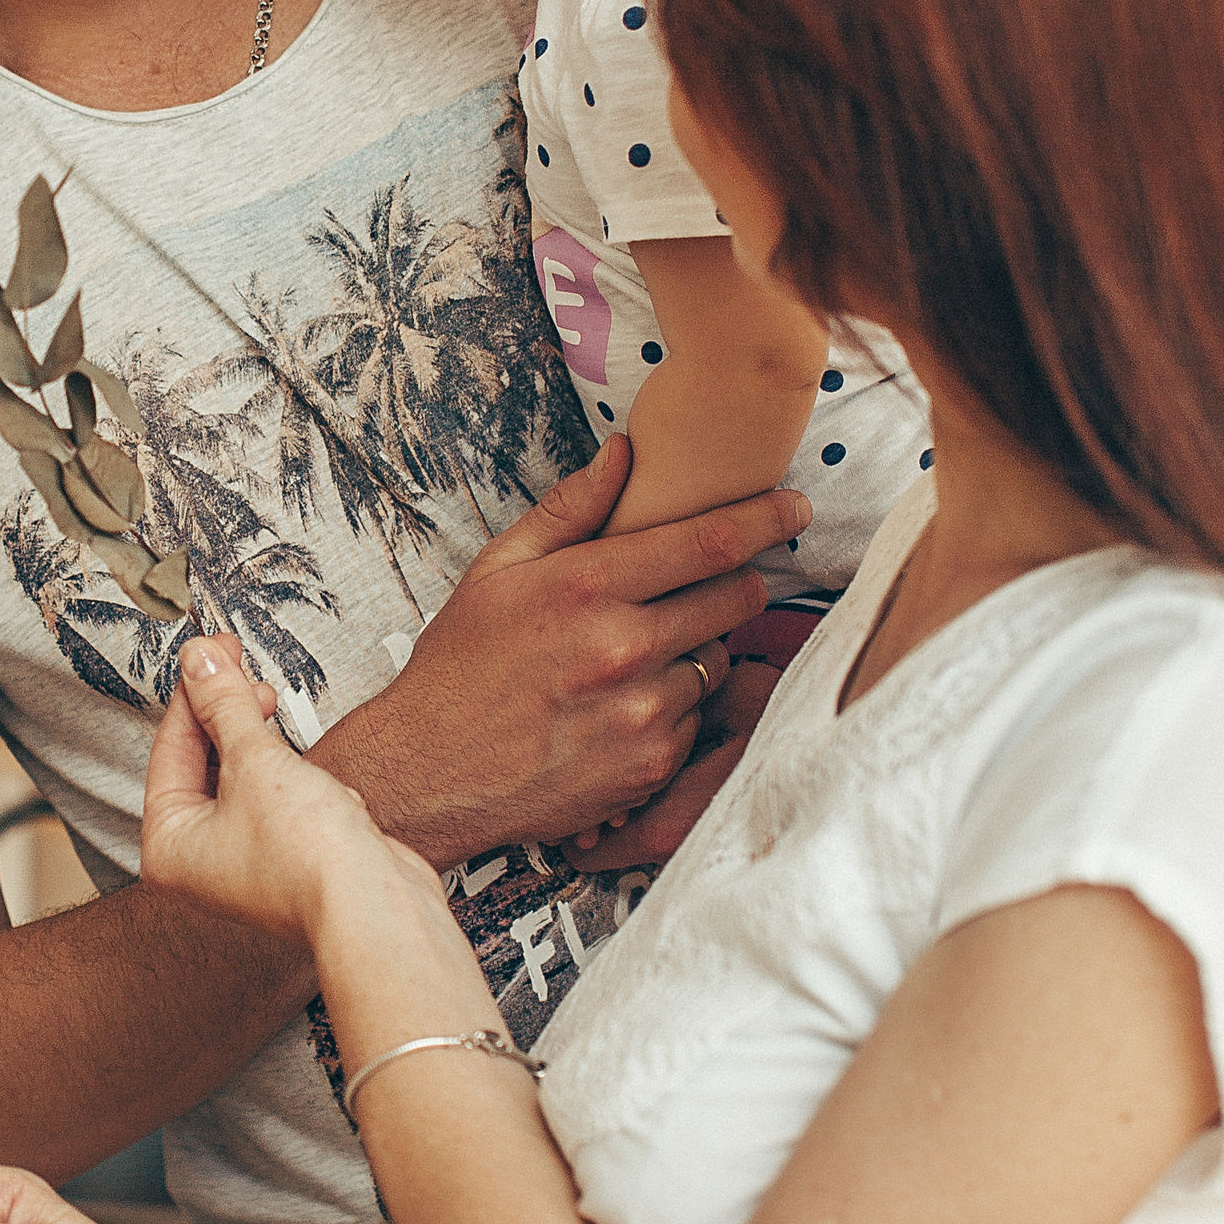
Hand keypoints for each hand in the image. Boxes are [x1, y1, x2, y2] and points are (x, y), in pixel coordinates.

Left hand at [142, 634, 417, 940]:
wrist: (376, 909)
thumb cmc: (307, 860)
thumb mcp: (255, 762)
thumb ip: (223, 705)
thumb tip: (199, 661)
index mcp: (168, 846)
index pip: (170, 749)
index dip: (194, 692)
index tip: (212, 653)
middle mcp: (200, 861)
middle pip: (202, 763)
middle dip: (225, 713)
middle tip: (238, 666)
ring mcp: (245, 862)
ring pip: (243, 779)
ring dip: (260, 742)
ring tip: (270, 704)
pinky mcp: (288, 859)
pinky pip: (279, 801)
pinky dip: (294, 779)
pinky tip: (316, 776)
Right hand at [320, 441, 811, 869]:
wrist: (429, 772)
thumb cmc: (460, 664)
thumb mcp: (498, 571)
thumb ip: (570, 509)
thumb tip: (623, 452)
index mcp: (587, 587)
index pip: (710, 541)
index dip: (766, 518)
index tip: (794, 508)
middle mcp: (623, 647)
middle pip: (736, 599)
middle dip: (738, 583)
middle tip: (713, 584)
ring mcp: (642, 711)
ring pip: (718, 661)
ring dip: (699, 651)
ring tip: (642, 657)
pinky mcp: (650, 765)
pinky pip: (696, 720)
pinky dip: (676, 709)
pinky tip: (625, 708)